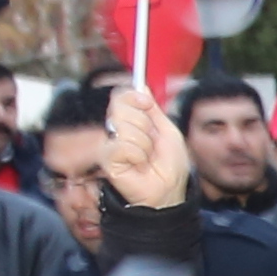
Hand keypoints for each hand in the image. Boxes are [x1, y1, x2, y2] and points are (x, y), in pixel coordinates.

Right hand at [98, 75, 188, 209]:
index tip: (146, 103)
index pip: (121, 96)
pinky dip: (138, 155)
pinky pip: (122, 145)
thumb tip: (141, 85)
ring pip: (124, 127)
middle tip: (152, 143)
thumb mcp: (167, 131)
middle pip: (120, 107)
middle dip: (144, 124)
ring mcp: (111, 144)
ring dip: (145, 143)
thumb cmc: (169, 165)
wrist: (168, 190)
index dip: (133, 96)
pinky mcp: (107, 159)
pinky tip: (139, 165)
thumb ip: (153, 110)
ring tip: (148, 157)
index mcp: (131, 121)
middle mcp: (117, 130)